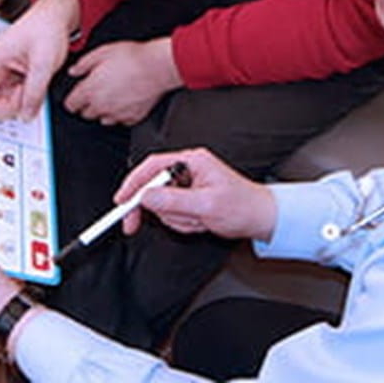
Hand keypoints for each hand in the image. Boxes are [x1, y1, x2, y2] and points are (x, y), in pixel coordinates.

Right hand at [0, 0, 79, 141]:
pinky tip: (33, 82)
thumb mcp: (45, 62)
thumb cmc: (46, 29)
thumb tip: (25, 115)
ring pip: (1, 104)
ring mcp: (2, 75)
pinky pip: (12, 99)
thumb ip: (35, 91)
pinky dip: (23, 97)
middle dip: (8, 105)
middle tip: (28, 90)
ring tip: (34, 81)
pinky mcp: (11, 79)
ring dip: (18, 102)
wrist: (56, 17)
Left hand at [64, 37, 180, 125]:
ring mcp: (117, 114)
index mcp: (90, 90)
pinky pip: (121, 120)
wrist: (157, 67)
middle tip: (95, 92)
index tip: (75, 96)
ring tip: (111, 95)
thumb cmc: (133, 58)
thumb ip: (83, 63)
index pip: (70, 105)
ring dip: (103, 110)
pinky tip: (125, 100)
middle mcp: (102, 106)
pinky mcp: (132, 117)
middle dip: (87, 104)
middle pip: (85, 114)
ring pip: (102, 119)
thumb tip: (74, 71)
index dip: (72, 99)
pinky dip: (120, 113)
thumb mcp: (102, 52)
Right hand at [118, 148, 276, 241]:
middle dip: (164, 210)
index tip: (122, 202)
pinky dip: (184, 222)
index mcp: (192, 161)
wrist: (261, 218)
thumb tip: (146, 197)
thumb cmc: (243, 206)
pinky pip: (173, 213)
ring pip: (163, 205)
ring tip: (199, 220)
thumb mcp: (206, 205)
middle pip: (154, 188)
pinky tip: (200, 222)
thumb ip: (174, 200)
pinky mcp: (189, 197)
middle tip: (168, 222)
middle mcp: (188, 168)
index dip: (133, 184)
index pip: (152, 167)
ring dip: (178, 219)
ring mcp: (188, 184)